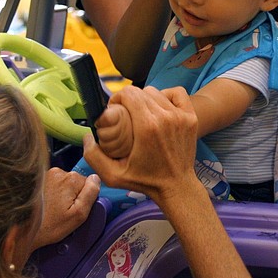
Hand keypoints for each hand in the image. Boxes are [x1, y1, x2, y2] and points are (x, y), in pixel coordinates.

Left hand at [32, 169, 100, 249]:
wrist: (22, 230)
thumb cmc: (50, 226)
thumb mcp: (78, 215)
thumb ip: (91, 194)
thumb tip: (96, 178)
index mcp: (71, 178)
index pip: (88, 184)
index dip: (83, 199)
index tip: (73, 210)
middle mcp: (58, 172)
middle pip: (75, 182)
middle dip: (72, 196)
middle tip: (63, 212)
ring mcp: (45, 174)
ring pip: (64, 184)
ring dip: (61, 195)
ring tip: (52, 210)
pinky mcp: (36, 180)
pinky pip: (53, 185)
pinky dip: (51, 194)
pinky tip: (46, 206)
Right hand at [82, 86, 200, 202]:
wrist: (176, 186)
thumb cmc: (145, 181)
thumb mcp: (114, 176)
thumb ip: (94, 157)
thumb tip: (87, 136)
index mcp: (147, 127)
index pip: (129, 94)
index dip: (118, 98)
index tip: (115, 110)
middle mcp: (165, 117)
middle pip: (141, 91)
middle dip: (129, 100)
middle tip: (126, 114)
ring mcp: (180, 116)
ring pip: (157, 92)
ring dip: (146, 99)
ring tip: (141, 113)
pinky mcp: (191, 117)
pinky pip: (176, 93)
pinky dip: (166, 96)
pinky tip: (159, 107)